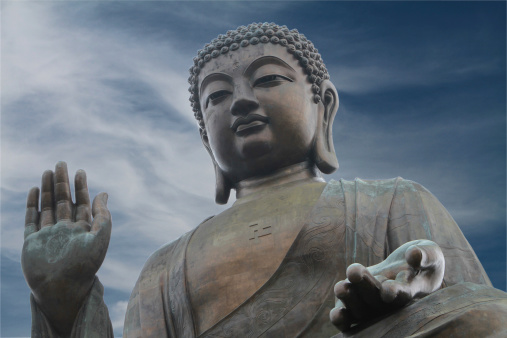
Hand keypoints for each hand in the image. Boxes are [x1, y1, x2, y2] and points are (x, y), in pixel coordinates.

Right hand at [21, 161, 110, 335]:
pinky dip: (33, 204)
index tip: (80, 171)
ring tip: (48, 171)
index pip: (81, 203)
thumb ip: (103, 214)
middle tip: (61, 163)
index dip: (81, 187)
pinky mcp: (32, 242)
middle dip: (62, 182)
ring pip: (47, 206)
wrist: (61, 288)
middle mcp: (65, 230)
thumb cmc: (84, 264)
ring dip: (48, 189)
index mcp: (82, 230)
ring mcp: (48, 235)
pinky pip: (31, 219)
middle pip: (63, 201)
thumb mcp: (100, 236)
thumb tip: (104, 193)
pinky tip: (35, 190)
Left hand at [330, 240, 443, 331]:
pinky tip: (335, 314)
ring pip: (361, 308)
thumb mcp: (430, 254)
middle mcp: (389, 303)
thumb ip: (425, 255)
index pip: (402, 294)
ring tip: (341, 288)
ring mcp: (372, 305)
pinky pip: (349, 317)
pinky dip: (342, 318)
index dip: (395, 292)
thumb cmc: (424, 261)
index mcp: (409, 291)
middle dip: (366, 288)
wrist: (410, 267)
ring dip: (350, 299)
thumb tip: (414, 255)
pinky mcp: (357, 302)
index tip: (388, 292)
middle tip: (355, 274)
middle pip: (377, 299)